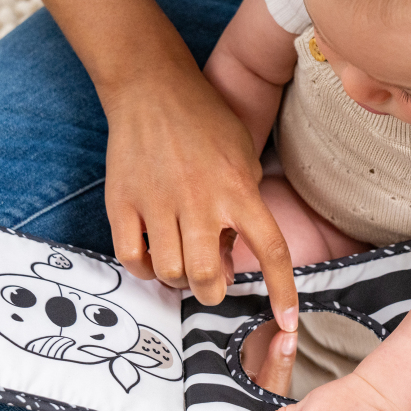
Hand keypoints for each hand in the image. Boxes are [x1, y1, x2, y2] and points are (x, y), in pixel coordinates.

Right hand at [102, 67, 297, 329]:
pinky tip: (152, 258)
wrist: (151, 88)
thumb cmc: (206, 121)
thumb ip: (242, 209)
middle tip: (211, 280)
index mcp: (238, 190)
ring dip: (179, 279)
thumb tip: (224, 263)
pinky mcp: (122, 201)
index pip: (271, 251)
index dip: (283, 292)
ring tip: (181, 262)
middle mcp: (199, 201)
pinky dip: (144, 269)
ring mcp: (157, 202)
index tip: (288, 322)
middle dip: (212, 291)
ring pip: (169, 272)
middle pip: (206, 277)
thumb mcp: (243, 158)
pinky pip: (132, 257)